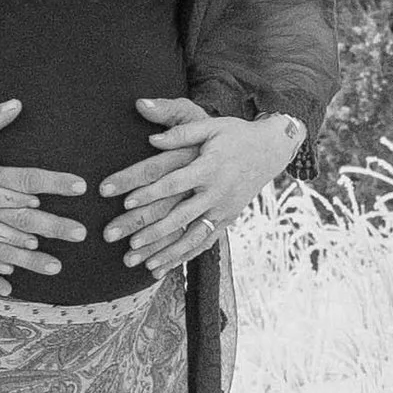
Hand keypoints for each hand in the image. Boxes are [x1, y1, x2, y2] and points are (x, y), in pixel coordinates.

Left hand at [100, 97, 300, 276]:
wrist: (270, 151)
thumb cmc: (234, 134)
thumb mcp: (210, 125)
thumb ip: (179, 130)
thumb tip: (148, 131)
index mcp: (209, 166)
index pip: (174, 181)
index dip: (150, 191)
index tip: (125, 200)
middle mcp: (216, 192)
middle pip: (178, 215)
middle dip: (150, 230)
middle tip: (123, 242)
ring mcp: (223, 210)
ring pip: (190, 236)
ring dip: (164, 251)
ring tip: (138, 263)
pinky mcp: (227, 220)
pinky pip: (203, 243)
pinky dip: (182, 257)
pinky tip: (160, 268)